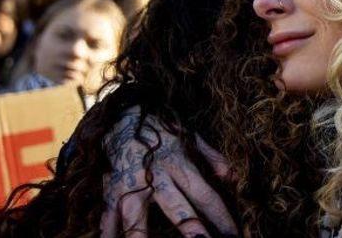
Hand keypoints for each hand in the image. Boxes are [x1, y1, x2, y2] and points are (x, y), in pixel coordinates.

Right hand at [100, 108, 234, 237]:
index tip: (234, 235)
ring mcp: (130, 185)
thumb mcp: (191, 138)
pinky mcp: (109, 190)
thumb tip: (233, 177)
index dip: (221, 217)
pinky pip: (107, 216)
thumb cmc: (161, 130)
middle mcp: (156, 176)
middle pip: (176, 207)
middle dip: (190, 227)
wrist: (122, 115)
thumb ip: (212, 157)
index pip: (206, 196)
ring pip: (136, 216)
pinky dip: (107, 233)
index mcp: (180, 165)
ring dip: (141, 234)